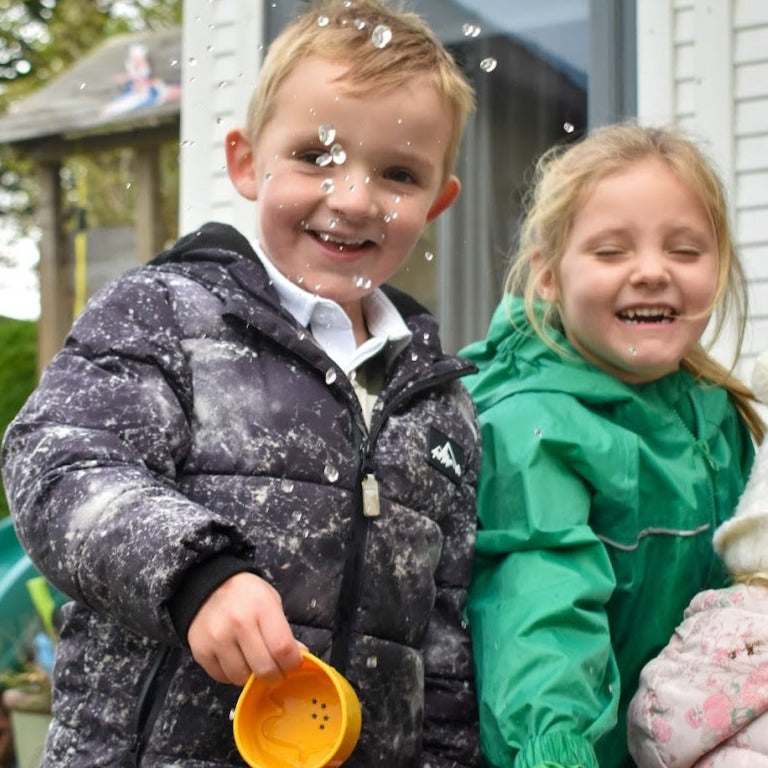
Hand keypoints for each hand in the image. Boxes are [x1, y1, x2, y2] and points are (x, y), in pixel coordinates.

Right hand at [187, 571, 301, 684]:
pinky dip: (232, 675)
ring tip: (253, 661)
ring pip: (242, 678)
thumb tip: (298, 657)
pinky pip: (222, 678)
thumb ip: (284, 631)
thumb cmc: (247, 594)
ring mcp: (217, 639)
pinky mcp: (200, 652)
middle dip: (275, 675)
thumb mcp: (271, 602)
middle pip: (264, 668)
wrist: (208, 587)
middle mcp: (238, 623)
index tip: (293, 664)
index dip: (292, 663)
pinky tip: (236, 659)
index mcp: (261, 607)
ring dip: (251, 676)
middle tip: (276, 669)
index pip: (282, 648)